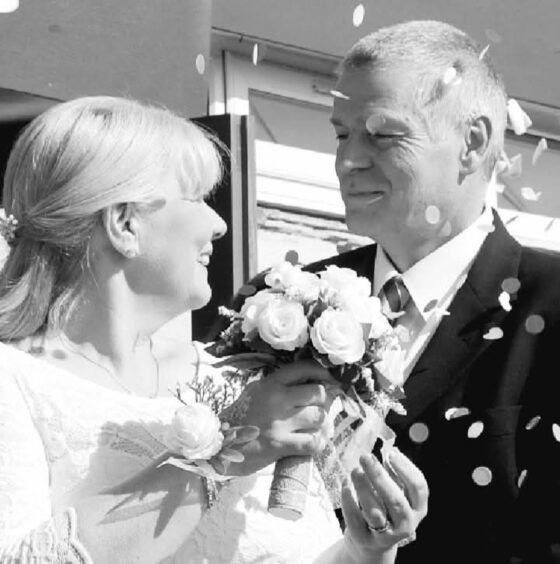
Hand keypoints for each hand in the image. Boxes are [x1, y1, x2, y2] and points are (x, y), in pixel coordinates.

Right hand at [222, 360, 338, 474]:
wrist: (220, 446)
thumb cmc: (241, 417)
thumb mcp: (256, 392)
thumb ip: (280, 386)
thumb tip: (313, 382)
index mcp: (270, 383)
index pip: (304, 368)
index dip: (323, 372)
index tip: (331, 379)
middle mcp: (276, 399)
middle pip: (318, 392)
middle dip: (324, 401)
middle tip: (322, 407)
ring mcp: (279, 423)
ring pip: (319, 417)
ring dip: (321, 423)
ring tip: (315, 426)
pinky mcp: (280, 445)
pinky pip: (313, 442)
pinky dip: (318, 442)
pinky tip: (313, 442)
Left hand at [341, 448, 428, 562]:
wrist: (372, 543)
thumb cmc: (385, 508)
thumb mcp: (395, 492)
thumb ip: (393, 474)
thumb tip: (388, 452)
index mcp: (417, 508)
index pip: (418, 488)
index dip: (406, 469)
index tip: (391, 453)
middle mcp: (406, 524)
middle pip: (396, 501)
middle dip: (379, 476)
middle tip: (365, 456)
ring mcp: (386, 535)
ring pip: (375, 512)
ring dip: (363, 488)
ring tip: (355, 470)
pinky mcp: (365, 540)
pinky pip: (355, 519)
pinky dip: (349, 500)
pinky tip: (345, 485)